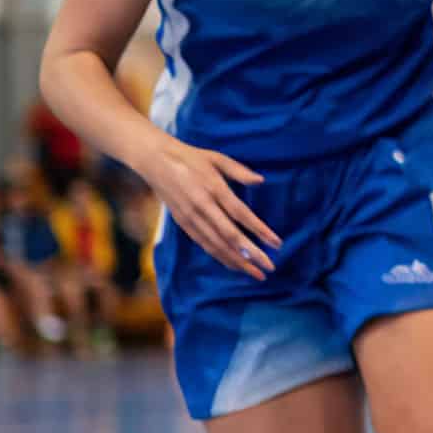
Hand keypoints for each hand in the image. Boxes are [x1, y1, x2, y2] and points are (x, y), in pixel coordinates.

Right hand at [141, 136, 280, 281]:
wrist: (155, 161)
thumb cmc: (191, 158)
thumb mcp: (217, 158)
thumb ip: (239, 171)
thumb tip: (261, 180)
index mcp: (214, 188)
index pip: (240, 214)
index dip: (259, 231)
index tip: (277, 244)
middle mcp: (202, 207)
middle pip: (230, 236)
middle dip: (251, 254)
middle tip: (269, 268)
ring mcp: (191, 217)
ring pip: (216, 244)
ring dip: (236, 261)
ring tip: (255, 273)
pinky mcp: (183, 223)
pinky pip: (203, 244)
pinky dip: (219, 256)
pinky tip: (233, 264)